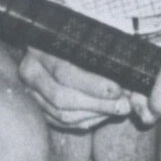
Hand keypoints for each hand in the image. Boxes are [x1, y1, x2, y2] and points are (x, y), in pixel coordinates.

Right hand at [18, 48, 132, 130]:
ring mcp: (31, 92)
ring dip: (95, 115)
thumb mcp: (85, 37)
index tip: (117, 90)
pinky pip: (62, 122)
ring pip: (62, 114)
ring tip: (118, 110)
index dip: (92, 84)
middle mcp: (31, 71)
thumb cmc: (74, 38)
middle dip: (98, 104)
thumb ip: (105, 54)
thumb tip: (128, 79)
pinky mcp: (37, 107)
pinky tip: (104, 115)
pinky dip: (86, 122)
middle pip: (62, 97)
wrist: (50, 43)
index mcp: (40, 48)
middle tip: (123, 105)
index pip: (64, 71)